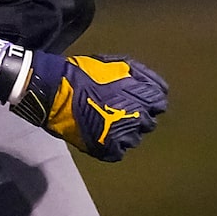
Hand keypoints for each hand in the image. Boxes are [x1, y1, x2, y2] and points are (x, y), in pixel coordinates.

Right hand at [13, 51, 167, 161]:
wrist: (56, 91)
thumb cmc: (85, 74)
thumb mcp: (116, 63)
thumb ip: (139, 75)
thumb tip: (153, 86)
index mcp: (142, 96)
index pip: (160, 103)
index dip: (150, 101)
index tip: (140, 100)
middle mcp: (137, 117)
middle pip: (149, 123)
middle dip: (138, 117)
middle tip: (121, 111)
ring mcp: (123, 135)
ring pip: (135, 138)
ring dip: (126, 131)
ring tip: (110, 123)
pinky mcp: (107, 148)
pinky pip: (119, 151)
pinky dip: (113, 145)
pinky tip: (103, 135)